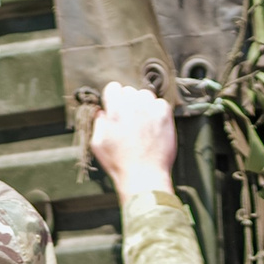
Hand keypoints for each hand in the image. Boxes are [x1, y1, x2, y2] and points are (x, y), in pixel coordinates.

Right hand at [88, 80, 176, 195]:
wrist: (144, 176)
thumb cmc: (119, 162)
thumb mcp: (98, 144)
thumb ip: (98, 122)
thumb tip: (102, 111)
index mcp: (115, 111)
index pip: (113, 87)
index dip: (113, 98)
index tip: (115, 108)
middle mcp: (133, 106)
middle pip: (129, 91)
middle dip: (127, 102)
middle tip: (128, 120)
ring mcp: (151, 109)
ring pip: (145, 95)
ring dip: (142, 105)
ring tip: (141, 122)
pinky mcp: (165, 116)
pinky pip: (160, 103)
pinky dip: (156, 111)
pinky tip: (152, 125)